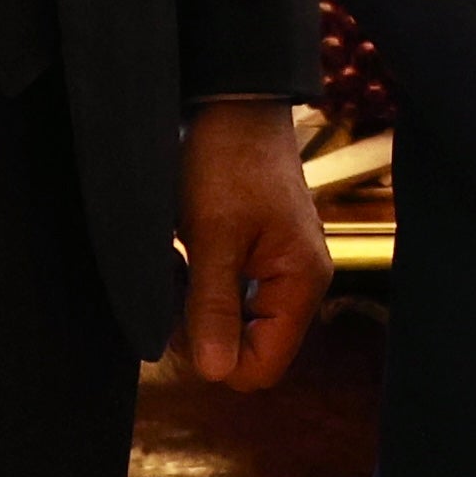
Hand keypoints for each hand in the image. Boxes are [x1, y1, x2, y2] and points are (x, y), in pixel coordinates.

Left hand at [180, 98, 330, 387]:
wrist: (235, 103)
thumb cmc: (229, 162)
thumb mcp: (213, 236)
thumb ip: (214, 307)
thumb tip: (215, 373)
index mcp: (301, 283)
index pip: (262, 366)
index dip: (215, 358)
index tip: (180, 317)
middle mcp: (299, 283)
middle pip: (249, 348)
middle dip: (203, 330)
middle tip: (174, 286)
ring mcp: (280, 268)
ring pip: (235, 323)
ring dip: (199, 307)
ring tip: (178, 265)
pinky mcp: (260, 254)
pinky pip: (231, 296)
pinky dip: (203, 287)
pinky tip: (185, 257)